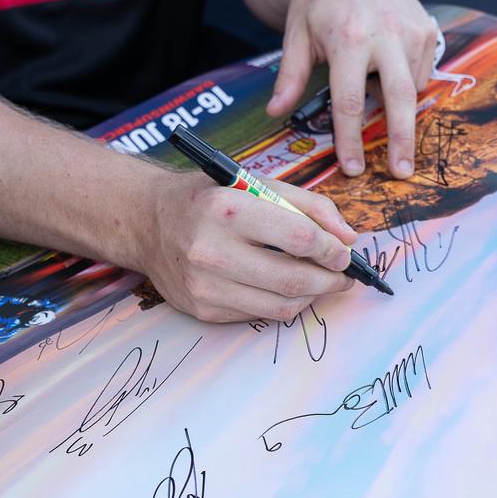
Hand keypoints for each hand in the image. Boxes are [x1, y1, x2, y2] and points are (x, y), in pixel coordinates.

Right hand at [138, 173, 357, 322]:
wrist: (148, 222)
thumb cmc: (210, 198)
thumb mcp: (257, 183)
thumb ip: (309, 206)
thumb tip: (348, 239)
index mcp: (226, 209)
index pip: (298, 238)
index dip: (331, 250)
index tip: (345, 253)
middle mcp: (211, 250)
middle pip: (293, 279)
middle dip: (330, 280)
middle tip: (343, 274)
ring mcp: (204, 286)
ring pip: (281, 305)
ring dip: (312, 296)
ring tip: (321, 282)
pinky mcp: (203, 309)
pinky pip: (260, 314)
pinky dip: (283, 303)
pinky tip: (286, 287)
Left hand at [266, 0, 435, 179]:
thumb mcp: (297, 30)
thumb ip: (291, 75)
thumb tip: (277, 114)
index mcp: (348, 39)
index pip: (349, 100)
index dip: (350, 139)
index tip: (353, 168)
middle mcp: (385, 36)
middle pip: (397, 99)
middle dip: (401, 140)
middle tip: (401, 172)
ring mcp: (411, 33)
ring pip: (412, 88)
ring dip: (400, 109)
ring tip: (385, 106)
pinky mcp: (427, 31)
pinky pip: (421, 73)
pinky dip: (407, 84)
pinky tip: (388, 72)